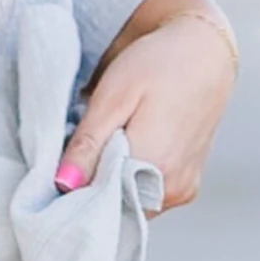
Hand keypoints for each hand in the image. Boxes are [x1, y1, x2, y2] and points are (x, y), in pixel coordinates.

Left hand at [56, 4, 235, 214]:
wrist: (204, 52)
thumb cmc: (158, 65)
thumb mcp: (113, 97)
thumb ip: (88, 144)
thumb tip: (63, 182)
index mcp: (154, 166)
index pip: (96, 203)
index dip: (71, 192)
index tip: (55, 170)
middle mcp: (172, 188)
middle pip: (114, 208)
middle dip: (89, 188)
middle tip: (75, 152)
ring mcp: (183, 190)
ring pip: (130, 204)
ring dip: (109, 184)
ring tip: (103, 145)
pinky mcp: (187, 185)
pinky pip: (147, 196)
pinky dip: (128, 181)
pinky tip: (122, 151)